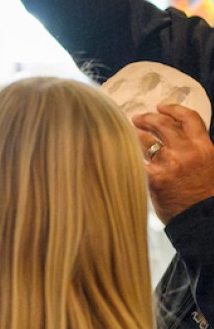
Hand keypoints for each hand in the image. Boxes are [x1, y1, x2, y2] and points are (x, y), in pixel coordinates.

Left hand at [132, 104, 213, 223]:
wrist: (203, 221)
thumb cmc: (206, 196)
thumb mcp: (210, 166)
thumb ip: (195, 150)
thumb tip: (176, 137)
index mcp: (204, 147)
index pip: (188, 118)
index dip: (173, 109)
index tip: (161, 106)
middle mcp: (186, 152)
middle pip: (162, 125)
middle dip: (147, 118)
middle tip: (138, 119)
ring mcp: (168, 165)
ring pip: (145, 142)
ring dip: (136, 137)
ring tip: (130, 136)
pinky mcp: (153, 178)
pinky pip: (137, 162)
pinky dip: (130, 158)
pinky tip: (124, 157)